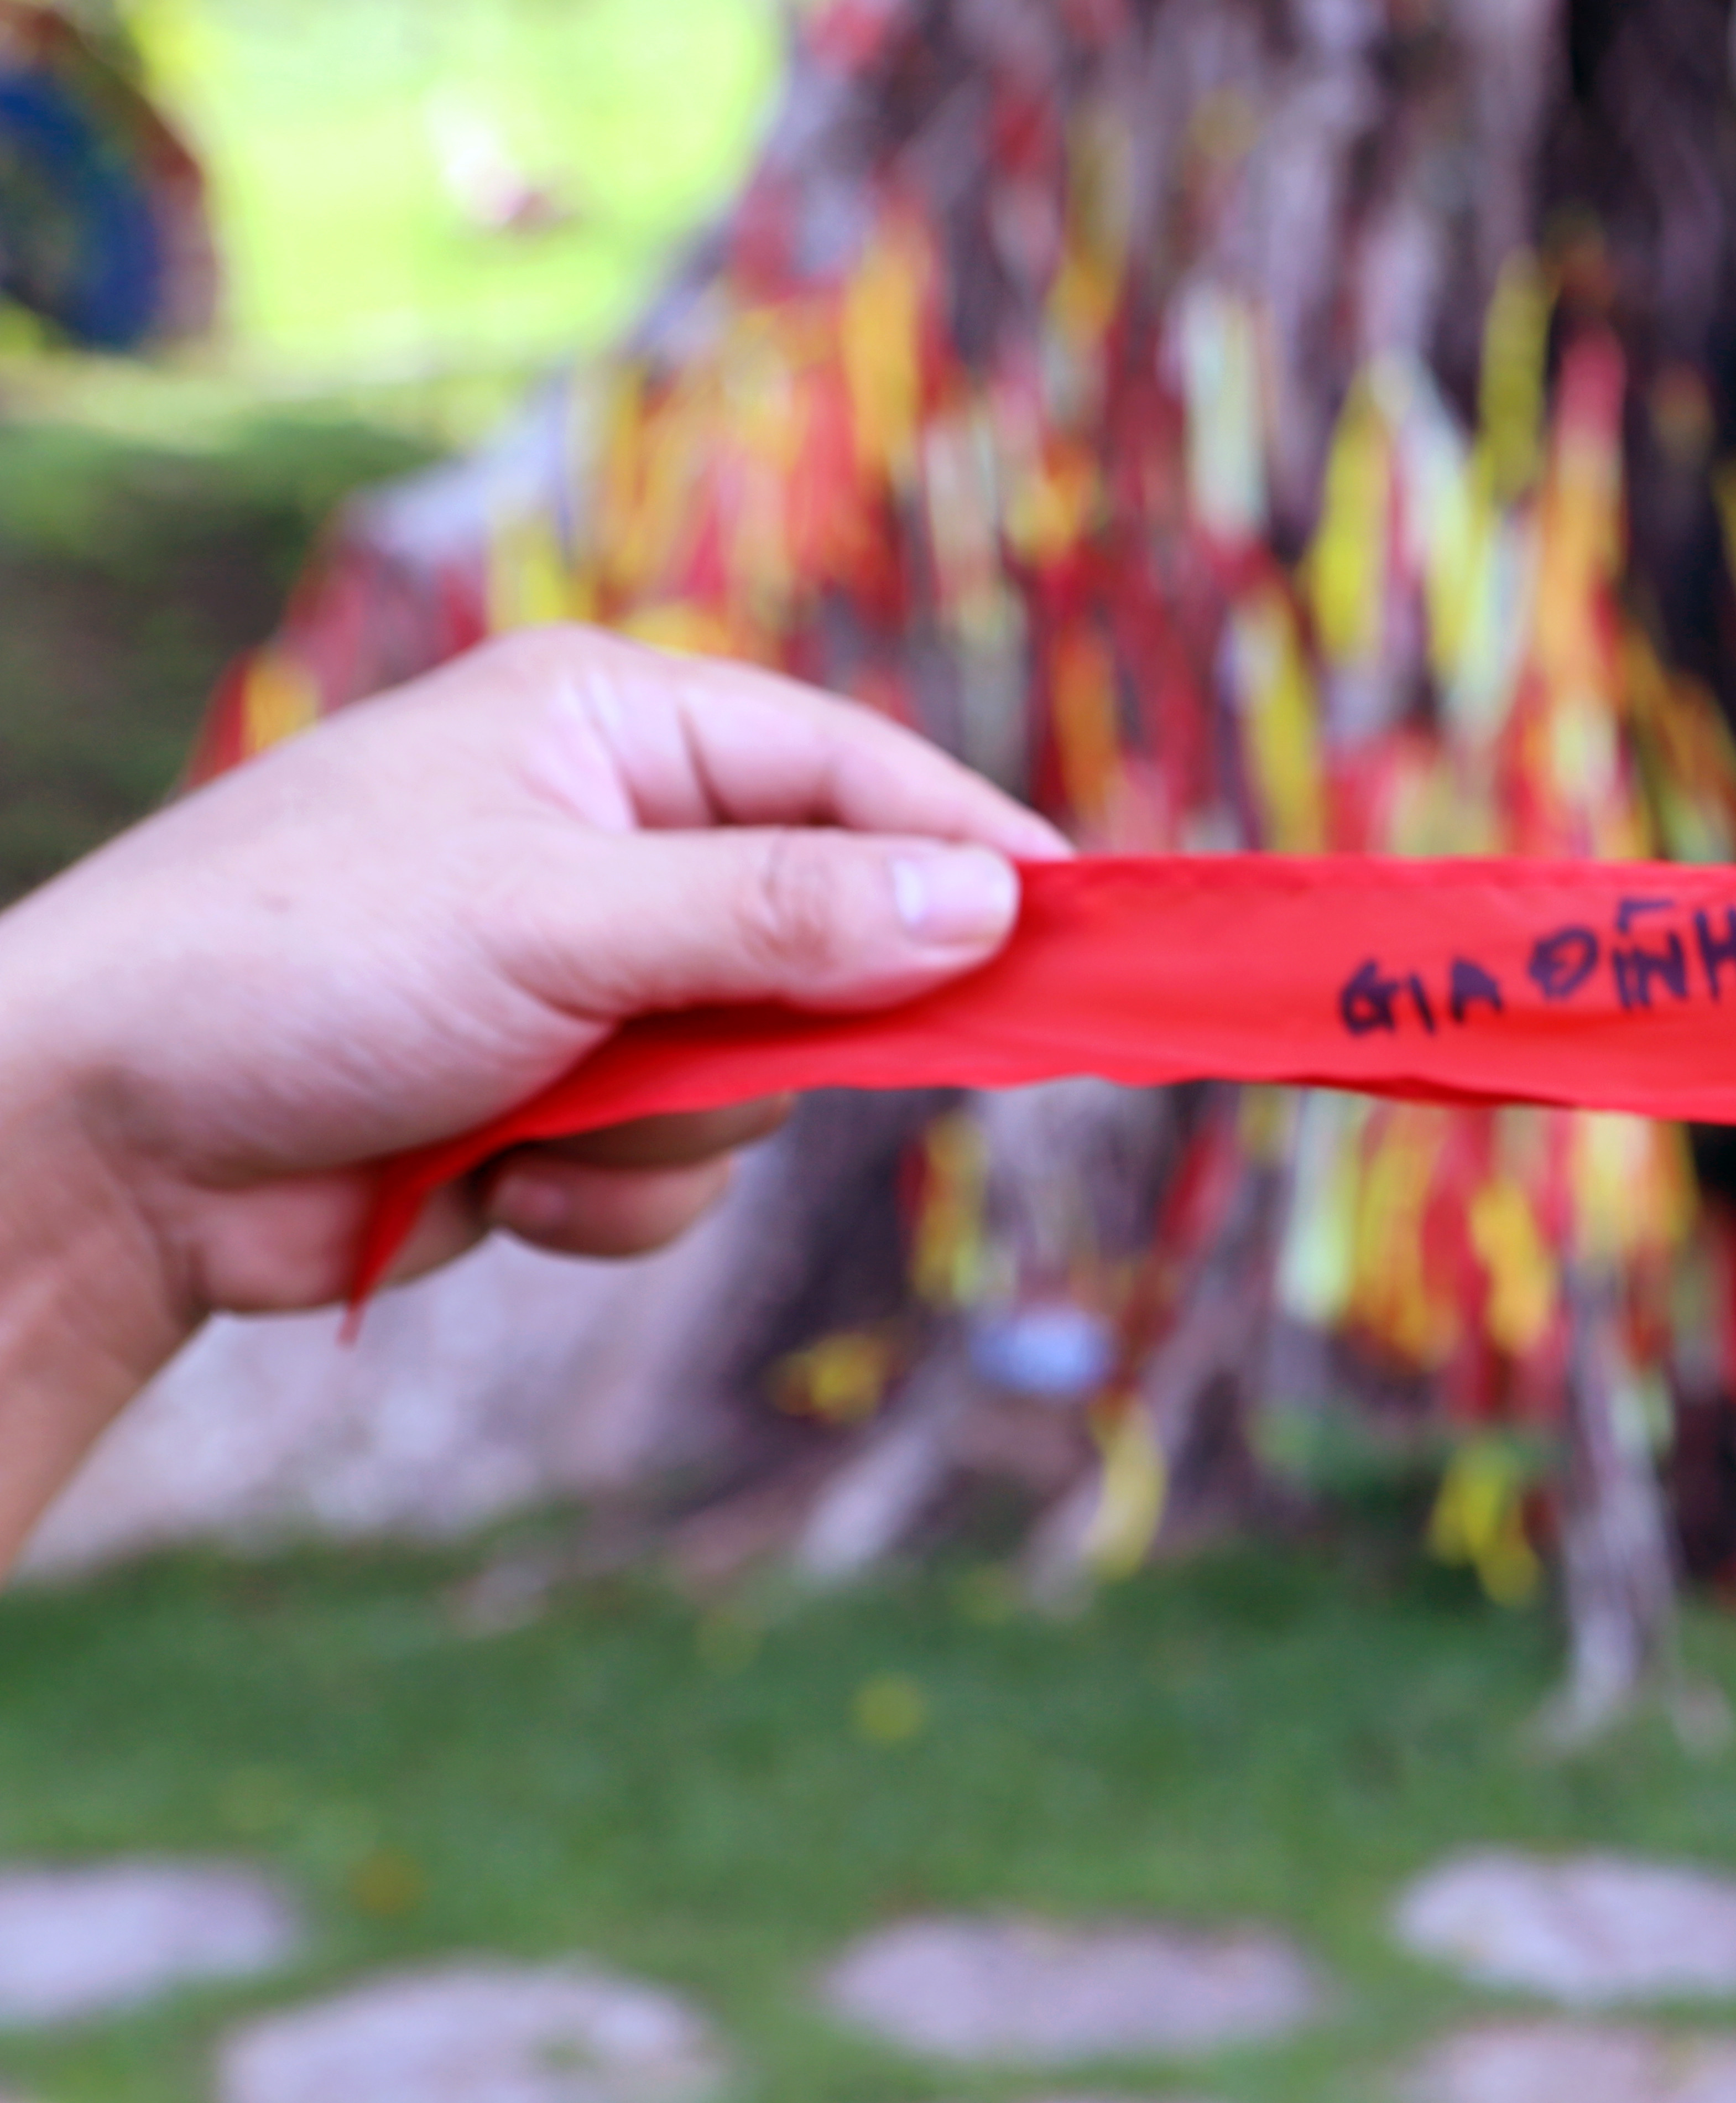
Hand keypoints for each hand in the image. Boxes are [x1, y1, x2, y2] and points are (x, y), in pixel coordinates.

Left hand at [0, 625, 1066, 1341]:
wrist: (105, 1136)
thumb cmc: (299, 961)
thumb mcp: (562, 917)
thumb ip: (784, 916)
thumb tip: (986, 905)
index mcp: (612, 727)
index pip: (854, 767)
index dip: (971, 847)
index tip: (1081, 925)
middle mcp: (616, 837)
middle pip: (833, 937)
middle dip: (777, 1026)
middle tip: (724, 1053)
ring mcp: (593, 976)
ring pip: (767, 1075)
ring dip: (669, 1127)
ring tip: (538, 1120)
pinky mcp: (563, 1100)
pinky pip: (684, 1164)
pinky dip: (608, 1193)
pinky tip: (500, 1178)